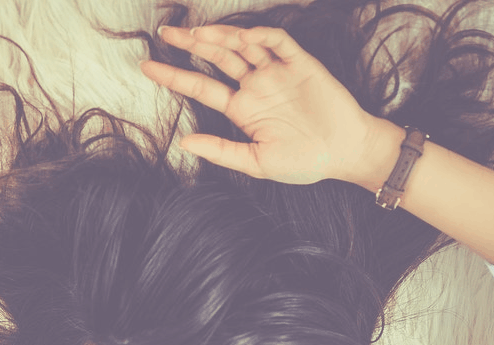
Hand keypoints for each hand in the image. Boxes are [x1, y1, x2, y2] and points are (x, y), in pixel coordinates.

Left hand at [141, 25, 379, 184]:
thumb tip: (184, 143)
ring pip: (243, 46)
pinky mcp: (301, 64)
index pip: (201, 87)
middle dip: (192, 44)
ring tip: (199, 33)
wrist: (346, 153)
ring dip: (222, 36)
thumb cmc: (304, 162)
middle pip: (217, 58)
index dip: (174, 76)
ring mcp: (277, 72)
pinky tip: (245, 36)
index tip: (147, 66)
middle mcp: (256, 86)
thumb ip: (221, 151)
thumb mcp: (256, 163)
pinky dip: (262, 35)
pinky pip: (278, 42)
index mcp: (242, 109)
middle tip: (166, 33)